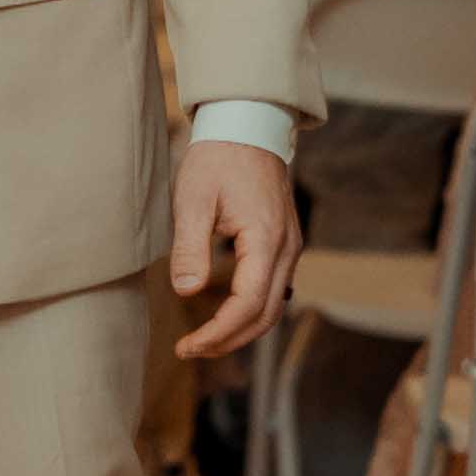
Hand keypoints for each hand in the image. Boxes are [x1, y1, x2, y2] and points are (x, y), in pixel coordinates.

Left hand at [164, 136, 298, 362]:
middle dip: (229, 340)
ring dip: (241, 330)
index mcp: (266, 240)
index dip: (218, 333)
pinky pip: (274, 289)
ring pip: (274, 306)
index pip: (247, 305)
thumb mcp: (193, 200)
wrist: (248, 124)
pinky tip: (223, 314)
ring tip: (204, 341)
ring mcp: (290, 247)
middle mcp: (286, 248)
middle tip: (190, 351)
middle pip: (266, 315)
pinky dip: (251, 310)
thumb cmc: (218, 158)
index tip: (187, 346)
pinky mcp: (283, 243)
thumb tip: (186, 291)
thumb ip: (190, 247)